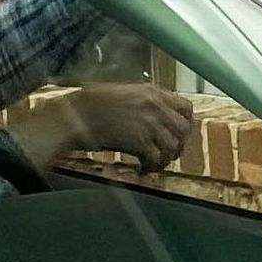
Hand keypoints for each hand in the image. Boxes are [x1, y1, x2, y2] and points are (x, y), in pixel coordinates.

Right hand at [57, 84, 193, 172]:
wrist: (75, 115)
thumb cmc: (91, 104)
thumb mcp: (124, 93)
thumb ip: (144, 101)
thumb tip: (154, 114)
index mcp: (153, 92)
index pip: (186, 107)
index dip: (187, 123)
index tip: (181, 133)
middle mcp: (155, 107)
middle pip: (184, 129)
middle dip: (180, 144)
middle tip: (170, 153)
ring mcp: (149, 124)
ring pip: (173, 146)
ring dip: (166, 158)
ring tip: (155, 164)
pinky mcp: (139, 142)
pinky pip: (156, 159)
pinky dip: (152, 167)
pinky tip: (143, 169)